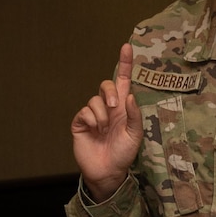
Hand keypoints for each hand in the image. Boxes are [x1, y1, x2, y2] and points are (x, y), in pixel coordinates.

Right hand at [71, 43, 142, 200]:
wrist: (107, 170)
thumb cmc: (124, 152)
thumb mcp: (136, 134)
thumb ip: (135, 114)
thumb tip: (129, 95)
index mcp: (124, 108)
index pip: (124, 81)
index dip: (125, 64)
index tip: (127, 46)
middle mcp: (108, 107)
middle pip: (106, 85)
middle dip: (110, 92)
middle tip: (114, 107)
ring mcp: (93, 114)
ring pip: (95, 100)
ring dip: (102, 114)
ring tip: (105, 129)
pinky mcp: (80, 122)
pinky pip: (84, 111)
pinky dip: (91, 120)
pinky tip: (94, 130)